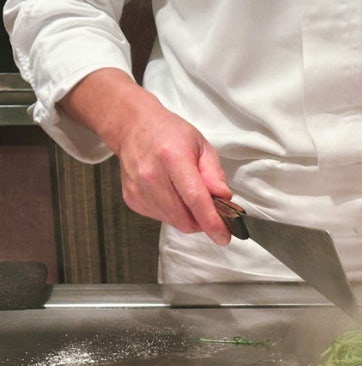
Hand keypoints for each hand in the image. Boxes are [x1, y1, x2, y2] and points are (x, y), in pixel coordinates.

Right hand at [59, 69, 231, 244]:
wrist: (133, 127)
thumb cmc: (170, 134)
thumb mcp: (201, 145)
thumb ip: (214, 173)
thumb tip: (224, 198)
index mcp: (173, 158)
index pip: (195, 199)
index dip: (212, 222)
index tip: (223, 236)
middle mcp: (152, 175)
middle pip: (184, 218)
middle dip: (203, 222)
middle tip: (211, 210)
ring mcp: (139, 190)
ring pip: (174, 222)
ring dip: (188, 218)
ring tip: (188, 195)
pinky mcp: (132, 199)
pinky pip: (161, 218)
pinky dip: (173, 213)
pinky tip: (172, 194)